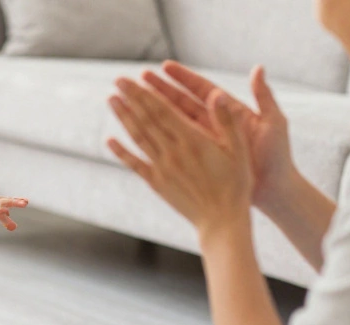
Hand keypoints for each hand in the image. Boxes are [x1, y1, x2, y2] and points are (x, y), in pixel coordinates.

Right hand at [0, 191, 28, 230]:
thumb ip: (6, 220)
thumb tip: (13, 227)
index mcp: (4, 203)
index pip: (13, 201)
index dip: (19, 201)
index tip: (26, 201)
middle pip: (9, 202)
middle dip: (16, 202)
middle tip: (24, 203)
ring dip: (2, 208)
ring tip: (6, 210)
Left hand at [107, 77, 252, 236]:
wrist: (221, 221)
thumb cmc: (236, 184)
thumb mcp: (239, 150)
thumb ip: (227, 121)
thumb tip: (217, 94)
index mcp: (193, 140)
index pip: (162, 110)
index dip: (145, 93)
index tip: (132, 79)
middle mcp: (173, 152)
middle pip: (146, 119)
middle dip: (131, 98)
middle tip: (117, 80)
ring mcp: (162, 168)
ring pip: (138, 137)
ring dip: (124, 118)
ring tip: (111, 100)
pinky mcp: (157, 183)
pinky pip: (135, 164)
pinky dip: (121, 151)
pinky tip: (109, 140)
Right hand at [144, 62, 292, 207]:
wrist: (275, 189)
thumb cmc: (278, 157)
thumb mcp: (274, 124)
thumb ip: (263, 97)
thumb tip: (257, 69)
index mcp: (229, 113)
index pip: (200, 90)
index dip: (182, 78)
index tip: (163, 67)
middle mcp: (212, 126)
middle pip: (180, 104)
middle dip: (158, 91)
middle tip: (136, 79)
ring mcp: (203, 145)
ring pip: (171, 126)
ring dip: (149, 113)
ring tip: (127, 101)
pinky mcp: (196, 163)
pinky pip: (170, 151)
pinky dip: (152, 144)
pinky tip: (132, 137)